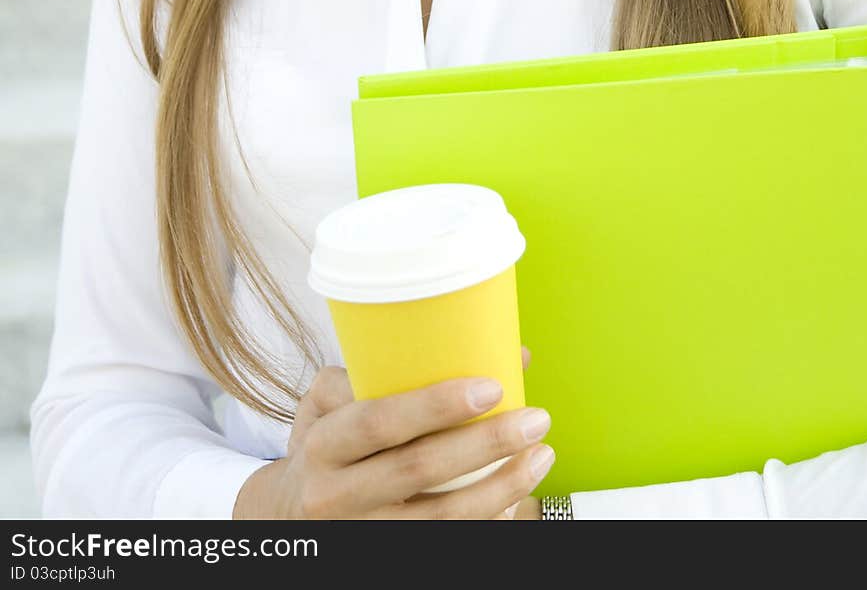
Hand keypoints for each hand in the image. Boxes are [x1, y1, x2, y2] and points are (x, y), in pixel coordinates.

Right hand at [233, 345, 552, 519]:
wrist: (287, 516)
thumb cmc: (325, 443)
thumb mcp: (332, 400)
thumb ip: (389, 371)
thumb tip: (495, 348)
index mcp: (323, 444)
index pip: (379, 422)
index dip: (435, 405)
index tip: (491, 387)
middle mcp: (337, 495)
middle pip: (418, 471)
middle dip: (485, 444)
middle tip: (535, 419)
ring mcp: (363, 534)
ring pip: (441, 518)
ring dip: (501, 488)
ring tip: (541, 456)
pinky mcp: (385, 557)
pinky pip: (444, 544)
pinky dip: (484, 522)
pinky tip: (514, 500)